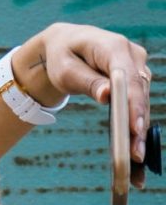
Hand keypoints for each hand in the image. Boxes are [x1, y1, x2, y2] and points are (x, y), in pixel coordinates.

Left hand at [13, 23, 152, 182]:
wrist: (64, 46)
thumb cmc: (62, 57)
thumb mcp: (66, 70)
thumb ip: (87, 82)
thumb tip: (108, 95)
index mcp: (113, 47)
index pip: (128, 78)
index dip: (132, 104)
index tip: (134, 129)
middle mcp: (131, 55)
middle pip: (139, 92)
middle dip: (138, 124)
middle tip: (135, 154)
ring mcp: (136, 66)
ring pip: (142, 100)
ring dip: (140, 129)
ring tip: (137, 158)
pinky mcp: (136, 78)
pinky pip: (138, 102)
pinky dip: (136, 124)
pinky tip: (135, 147)